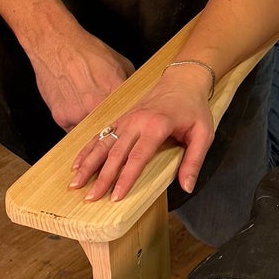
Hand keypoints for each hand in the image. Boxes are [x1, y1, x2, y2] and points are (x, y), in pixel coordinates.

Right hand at [31, 28, 133, 131]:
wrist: (57, 45)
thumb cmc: (88, 51)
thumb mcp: (121, 63)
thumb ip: (130, 84)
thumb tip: (137, 98)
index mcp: (115, 94)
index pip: (128, 120)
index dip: (128, 125)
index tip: (129, 127)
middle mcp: (96, 108)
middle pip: (109, 130)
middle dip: (111, 130)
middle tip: (112, 127)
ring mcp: (77, 115)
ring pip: (90, 133)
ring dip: (93, 128)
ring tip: (91, 114)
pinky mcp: (61, 118)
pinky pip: (73, 130)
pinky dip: (76, 124)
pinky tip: (77, 109)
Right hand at [68, 64, 214, 202]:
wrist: (183, 80)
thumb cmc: (194, 109)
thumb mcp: (204, 134)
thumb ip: (194, 161)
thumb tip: (187, 186)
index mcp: (157, 126)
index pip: (138, 157)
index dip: (125, 178)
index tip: (115, 197)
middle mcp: (137, 122)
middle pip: (115, 153)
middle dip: (101, 177)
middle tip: (90, 198)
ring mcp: (126, 119)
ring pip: (103, 143)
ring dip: (88, 164)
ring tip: (75, 183)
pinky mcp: (121, 118)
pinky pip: (101, 134)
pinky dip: (87, 149)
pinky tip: (77, 163)